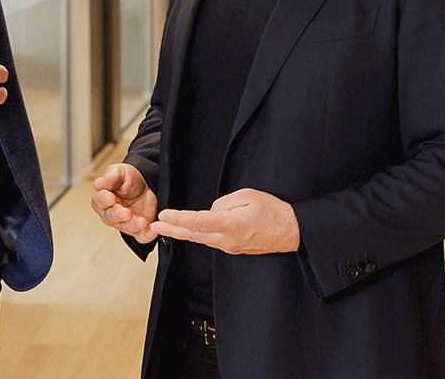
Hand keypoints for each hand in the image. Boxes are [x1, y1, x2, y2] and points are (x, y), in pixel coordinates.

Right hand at [92, 163, 158, 242]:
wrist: (146, 184)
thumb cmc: (129, 179)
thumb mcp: (120, 172)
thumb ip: (110, 177)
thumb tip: (97, 184)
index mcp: (103, 199)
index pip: (99, 201)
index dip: (104, 200)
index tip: (110, 197)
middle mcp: (111, 213)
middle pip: (111, 217)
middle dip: (119, 215)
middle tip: (126, 213)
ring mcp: (124, 222)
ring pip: (125, 227)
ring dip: (134, 226)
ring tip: (142, 222)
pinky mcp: (138, 229)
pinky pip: (141, 236)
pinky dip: (147, 235)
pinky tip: (152, 230)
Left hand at [154, 188, 299, 254]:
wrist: (291, 231)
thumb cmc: (273, 212)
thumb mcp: (248, 196)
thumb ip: (224, 202)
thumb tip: (212, 210)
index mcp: (229, 225)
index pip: (197, 222)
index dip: (178, 219)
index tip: (164, 215)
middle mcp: (226, 240)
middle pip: (193, 235)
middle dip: (171, 230)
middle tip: (153, 226)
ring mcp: (229, 247)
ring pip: (200, 239)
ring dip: (182, 232)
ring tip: (166, 227)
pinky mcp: (233, 248)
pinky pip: (211, 240)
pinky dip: (197, 235)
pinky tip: (189, 230)